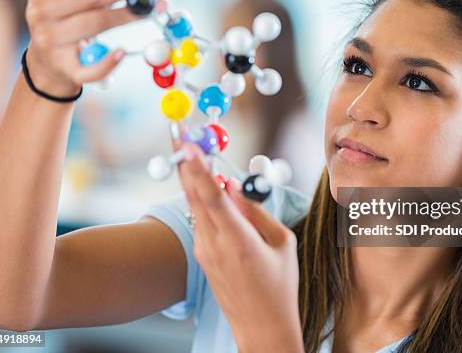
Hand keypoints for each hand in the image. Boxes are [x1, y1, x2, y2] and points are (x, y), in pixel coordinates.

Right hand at [24, 0, 164, 96]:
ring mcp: (51, 41)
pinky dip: (109, 61)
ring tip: (154, 7)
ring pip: (96, 24)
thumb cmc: (65, 24)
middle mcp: (42, 11)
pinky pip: (92, 67)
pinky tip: (122, 52)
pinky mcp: (65, 68)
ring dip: (129, 15)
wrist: (46, 64)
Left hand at [177, 143, 304, 352]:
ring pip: (195, 206)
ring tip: (193, 150)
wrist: (262, 328)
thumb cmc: (281, 286)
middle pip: (194, 195)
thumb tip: (235, 186)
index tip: (187, 145)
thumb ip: (256, 212)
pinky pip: (200, 219)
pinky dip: (202, 198)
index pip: (212, 198)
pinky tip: (210, 186)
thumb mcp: (282, 243)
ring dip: (193, 178)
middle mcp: (214, 245)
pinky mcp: (203, 256)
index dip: (198, 169)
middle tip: (179, 134)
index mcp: (238, 241)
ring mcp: (205, 252)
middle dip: (185, 162)